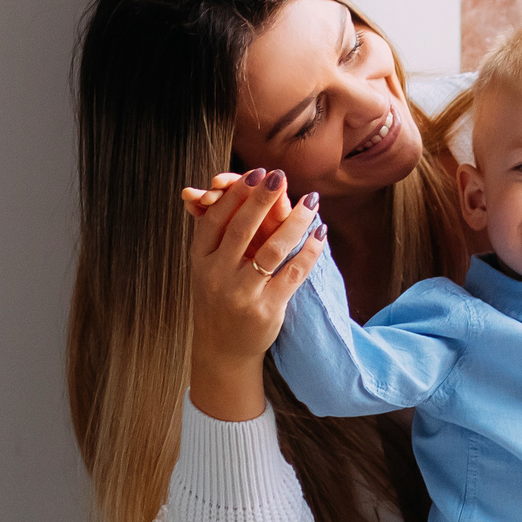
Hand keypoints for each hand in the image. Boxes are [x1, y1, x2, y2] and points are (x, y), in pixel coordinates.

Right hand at [183, 168, 327, 420]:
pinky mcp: (267, 308)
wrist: (224, 348)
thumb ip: (216, 230)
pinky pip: (293, 273)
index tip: (256, 173)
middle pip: (241, 228)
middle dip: (262, 199)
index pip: (216, 219)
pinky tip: (321, 234)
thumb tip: (223, 187)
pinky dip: (309, 251)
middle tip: (280, 176)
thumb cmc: (220, 296)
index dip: (235, 194)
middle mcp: (217, 275)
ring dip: (295, 221)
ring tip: (311, 201)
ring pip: (272, 249)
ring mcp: (242, 293)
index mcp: (200, 259)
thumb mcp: (208, 265)